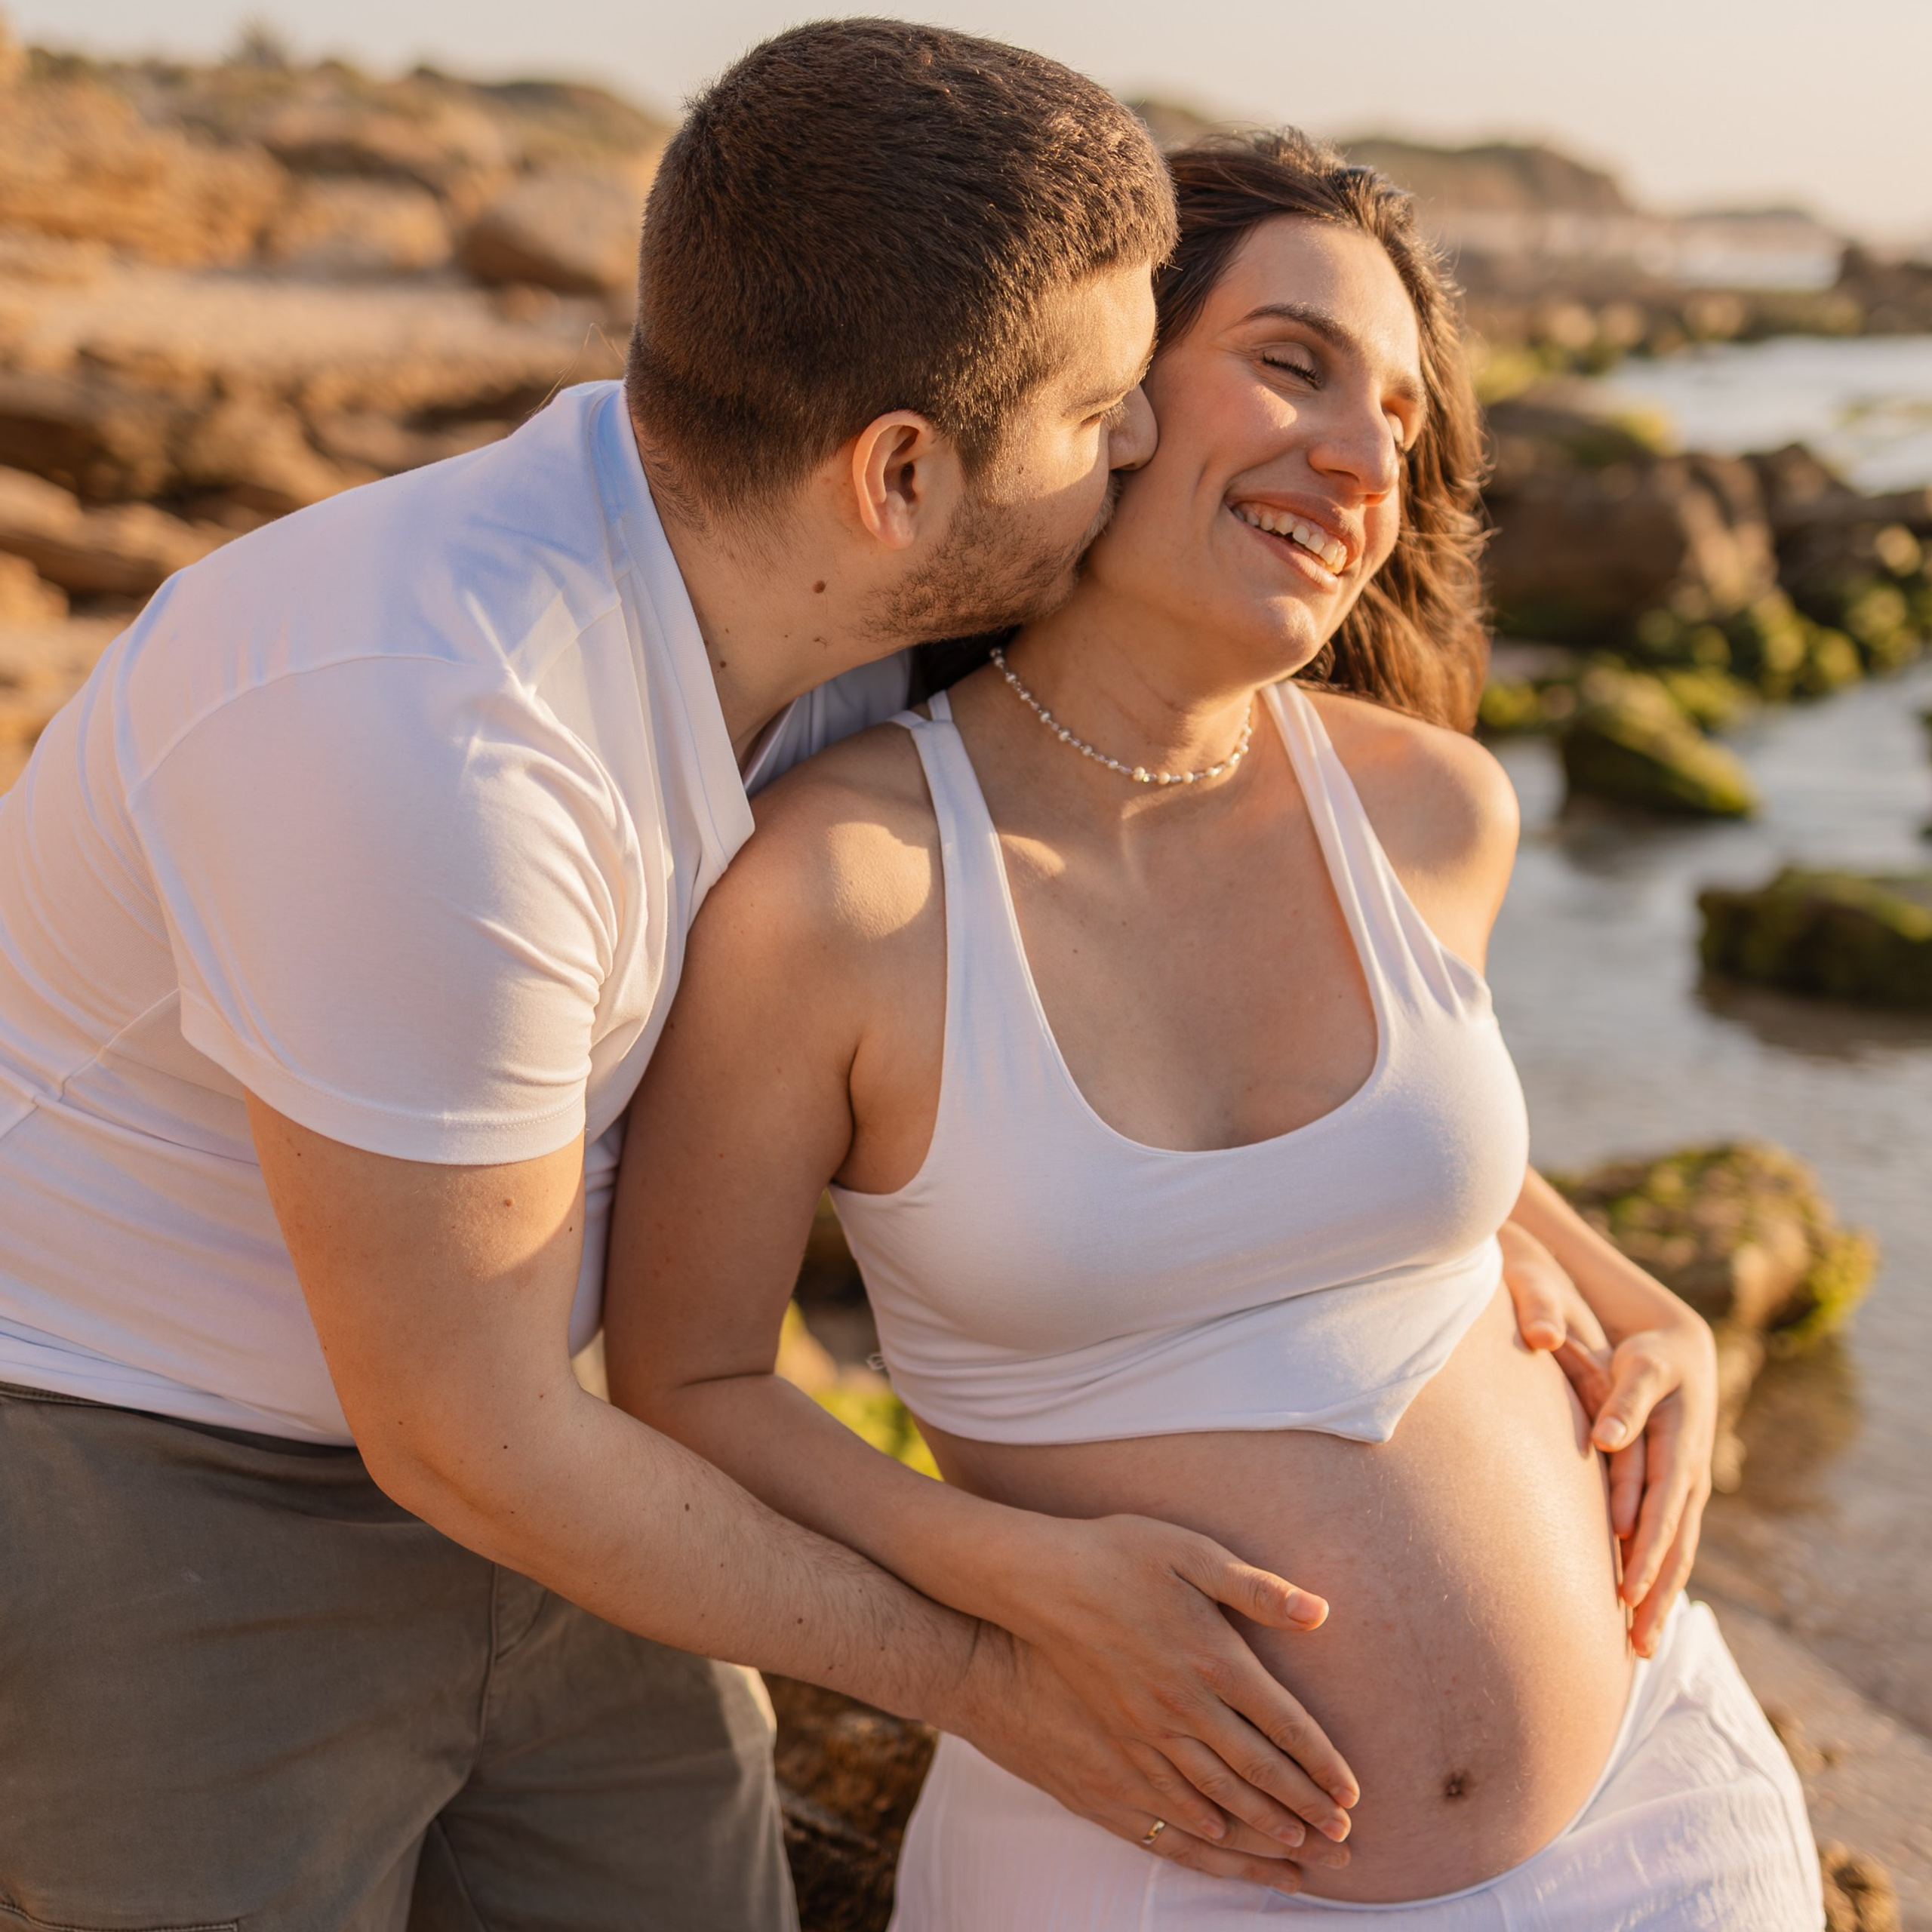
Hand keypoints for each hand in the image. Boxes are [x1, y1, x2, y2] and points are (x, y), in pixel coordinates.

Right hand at [965, 1511, 1357, 1856]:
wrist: (1039, 1580)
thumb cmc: (1119, 1554)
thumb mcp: (1192, 1552)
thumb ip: (1257, 1588)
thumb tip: (1320, 1612)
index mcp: (1214, 1658)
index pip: (1284, 1724)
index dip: (1322, 1763)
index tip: (1353, 1794)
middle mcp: (1186, 1705)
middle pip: (1258, 1770)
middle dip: (1304, 1808)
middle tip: (1342, 1838)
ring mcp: (1147, 1729)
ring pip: (1217, 1794)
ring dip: (1261, 1825)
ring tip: (1297, 1850)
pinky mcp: (1115, 1738)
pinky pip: (1164, 1796)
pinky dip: (1199, 1824)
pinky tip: (1218, 1834)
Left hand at [1499, 1222, 1717, 1653]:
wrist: (1679, 1348)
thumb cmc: (1647, 1351)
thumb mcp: (1638, 1364)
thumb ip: (1621, 1396)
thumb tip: (1607, 1438)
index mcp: (1676, 1446)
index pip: (1660, 1509)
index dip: (1645, 1553)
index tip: (1624, 1594)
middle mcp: (1687, 1474)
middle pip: (1673, 1545)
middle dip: (1655, 1596)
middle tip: (1636, 1646)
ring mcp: (1684, 1488)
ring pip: (1676, 1554)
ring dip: (1660, 1602)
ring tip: (1640, 1652)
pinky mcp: (1673, 1495)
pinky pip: (1670, 1547)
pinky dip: (1658, 1583)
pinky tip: (1642, 1619)